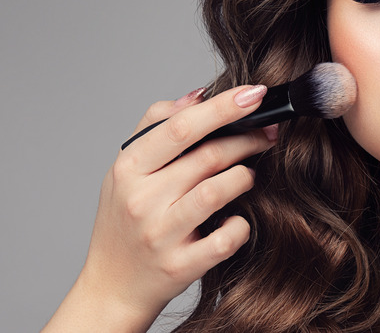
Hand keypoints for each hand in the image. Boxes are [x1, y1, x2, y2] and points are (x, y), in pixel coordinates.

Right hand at [43, 85, 276, 331]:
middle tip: (268, 133)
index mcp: (128, 168)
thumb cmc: (123, 221)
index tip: (254, 93)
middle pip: (207, 155)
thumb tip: (199, 95)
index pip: (181, 126)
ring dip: (245, 176)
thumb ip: (157, 127)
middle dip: (247, 139)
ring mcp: (160, 234)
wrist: (111, 287)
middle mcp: (141, 199)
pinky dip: (240, 225)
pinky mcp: (180, 266)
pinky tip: (238, 218)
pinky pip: (226, 238)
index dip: (223, 107)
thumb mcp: (125, 170)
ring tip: (249, 174)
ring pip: (218, 191)